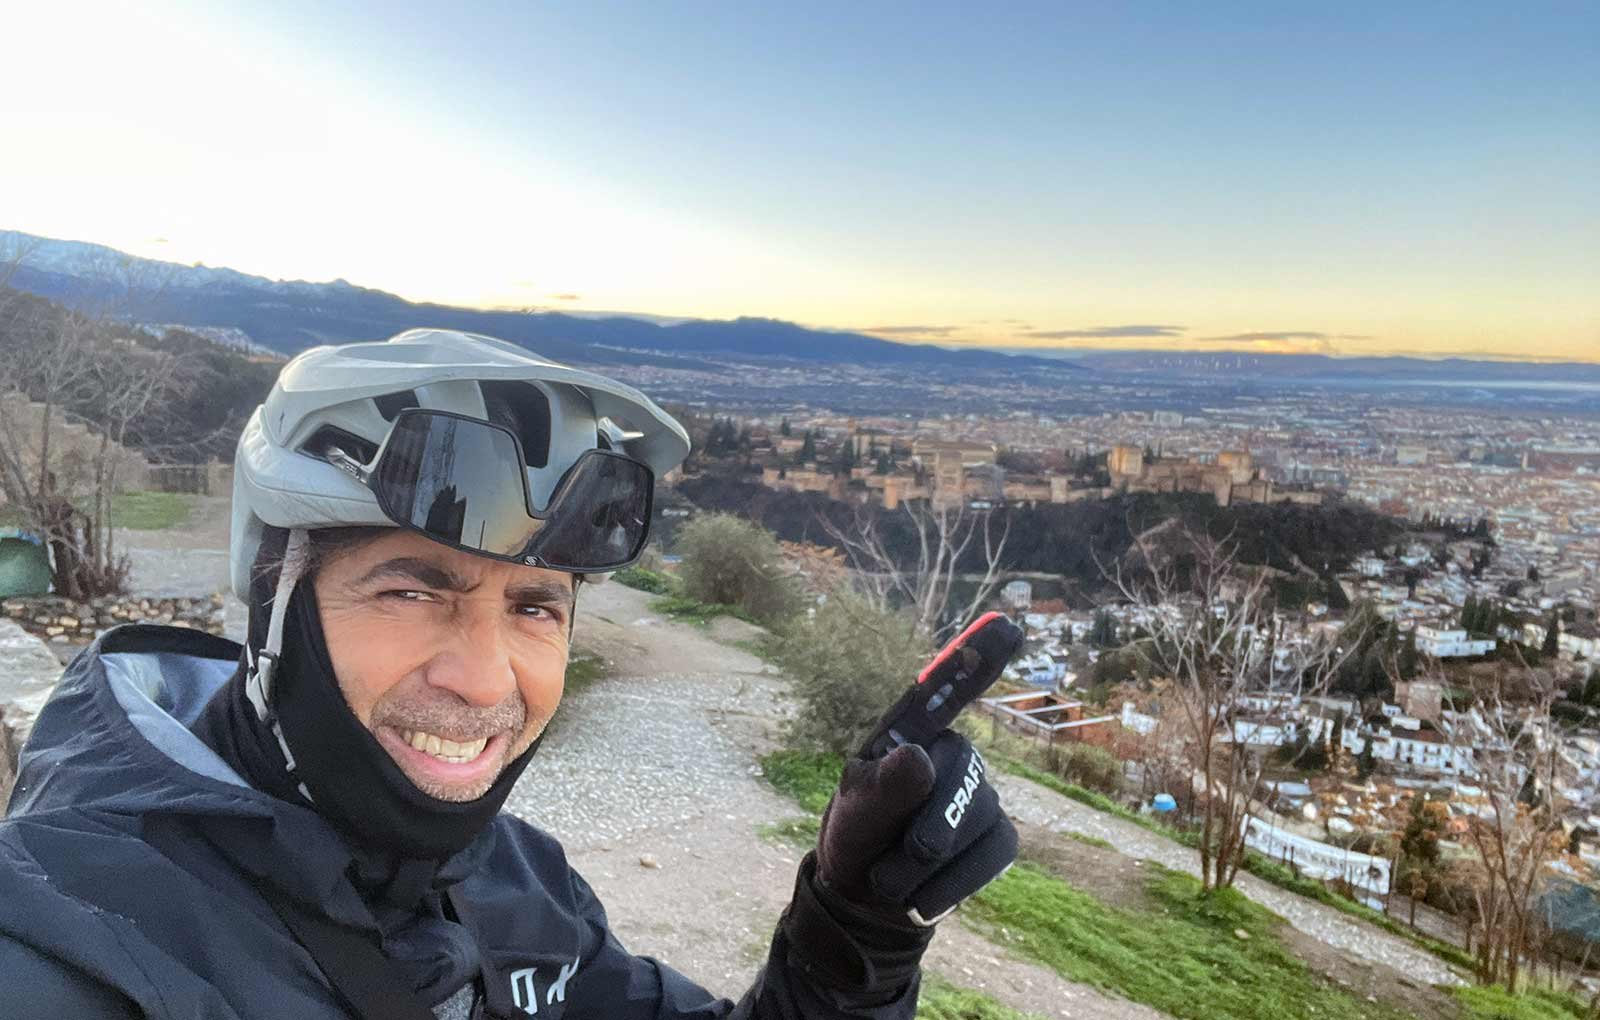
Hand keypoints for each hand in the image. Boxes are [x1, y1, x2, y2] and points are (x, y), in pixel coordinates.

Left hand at [816, 614, 1022, 924]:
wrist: (868, 897)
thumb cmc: (857, 835)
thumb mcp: (855, 813)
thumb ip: (882, 790)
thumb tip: (920, 758)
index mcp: (911, 734)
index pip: (944, 691)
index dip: (977, 656)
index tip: (1008, 624)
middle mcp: (952, 754)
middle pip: (959, 781)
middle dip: (921, 834)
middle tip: (883, 869)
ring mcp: (980, 793)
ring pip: (974, 824)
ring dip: (926, 869)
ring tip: (890, 882)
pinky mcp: (998, 834)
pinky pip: (993, 853)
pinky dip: (953, 885)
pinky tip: (921, 898)